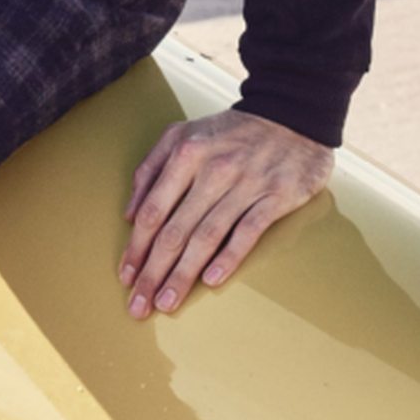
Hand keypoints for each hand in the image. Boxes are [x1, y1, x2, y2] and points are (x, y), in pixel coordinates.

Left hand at [119, 108, 331, 317]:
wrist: (293, 114)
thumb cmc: (231, 131)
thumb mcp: (183, 134)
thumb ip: (151, 168)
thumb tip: (129, 212)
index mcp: (186, 154)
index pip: (153, 212)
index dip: (136, 248)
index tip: (126, 277)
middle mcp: (213, 170)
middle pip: (175, 231)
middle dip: (153, 272)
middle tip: (139, 305)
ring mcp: (245, 184)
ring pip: (206, 237)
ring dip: (183, 274)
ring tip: (167, 302)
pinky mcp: (276, 196)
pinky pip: (247, 232)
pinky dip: (228, 257)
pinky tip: (211, 281)